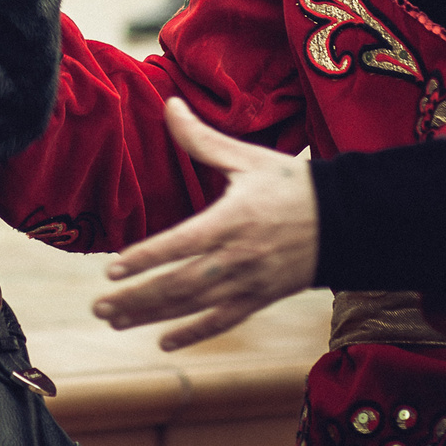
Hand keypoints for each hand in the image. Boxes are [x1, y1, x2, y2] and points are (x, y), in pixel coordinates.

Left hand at [91, 98, 316, 349]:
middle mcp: (237, 258)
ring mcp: (249, 283)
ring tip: (114, 319)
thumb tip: (170, 103)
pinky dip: (193, 334)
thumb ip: (202, 138)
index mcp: (231, 221)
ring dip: (152, 316)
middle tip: (99, 305)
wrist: (347, 221)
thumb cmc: (293, 184)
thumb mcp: (247, 158)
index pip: (180, 245)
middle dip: (136, 298)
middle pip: (179, 285)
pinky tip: (165, 342)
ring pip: (193, 307)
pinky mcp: (260, 299)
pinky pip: (222, 322)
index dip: (145, 259)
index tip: (112, 269)